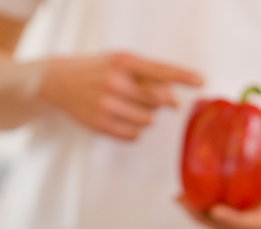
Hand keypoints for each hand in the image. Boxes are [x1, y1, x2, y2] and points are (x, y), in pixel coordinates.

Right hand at [36, 53, 202, 139]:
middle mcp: (116, 82)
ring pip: (148, 121)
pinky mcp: (100, 124)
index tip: (201, 81)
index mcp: (124, 62)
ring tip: (128, 108)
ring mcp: (107, 104)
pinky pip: (133, 135)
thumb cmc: (97, 71)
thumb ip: (147, 77)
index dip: (183, 76)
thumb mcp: (120, 63)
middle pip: (158, 101)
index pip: (160, 70)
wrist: (59, 81)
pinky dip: (133, 130)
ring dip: (145, 117)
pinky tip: (121, 119)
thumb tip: (174, 101)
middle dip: (157, 102)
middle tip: (140, 97)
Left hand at [179, 153, 260, 228]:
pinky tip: (191, 197)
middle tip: (181, 200)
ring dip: (198, 216)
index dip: (231, 218)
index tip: (213, 210)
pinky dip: (205, 212)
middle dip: (202, 217)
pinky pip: (223, 221)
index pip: (250, 224)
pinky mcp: (246, 223)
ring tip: (178, 199)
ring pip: (220, 227)